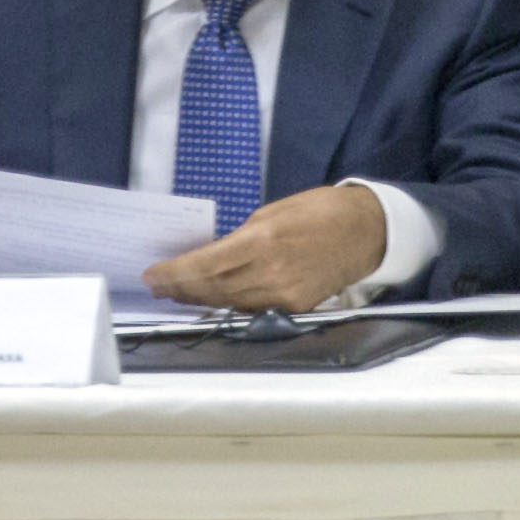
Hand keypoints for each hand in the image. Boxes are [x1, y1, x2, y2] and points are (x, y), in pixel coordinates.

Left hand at [144, 183, 390, 315]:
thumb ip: (241, 238)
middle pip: (213, 289)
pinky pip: (253, 309)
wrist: (366, 231)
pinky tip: (214, 300)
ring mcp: (284, 294)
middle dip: (181, 289)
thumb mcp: (272, 212)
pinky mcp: (296, 307)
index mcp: (262, 241)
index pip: (205, 265)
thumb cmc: (320, 211)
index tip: (153, 275)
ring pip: (230, 303)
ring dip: (200, 299)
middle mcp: (271, 273)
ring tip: (178, 293)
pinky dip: (229, 304)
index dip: (175, 274)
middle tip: (158, 286)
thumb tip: (211, 256)